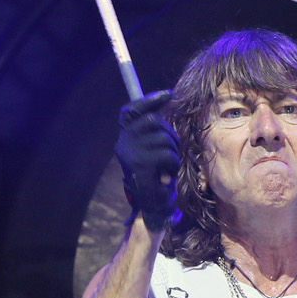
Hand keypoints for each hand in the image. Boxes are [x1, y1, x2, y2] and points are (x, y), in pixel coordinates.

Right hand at [116, 91, 179, 228]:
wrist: (151, 203)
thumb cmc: (156, 173)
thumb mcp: (152, 147)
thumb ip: (154, 128)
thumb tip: (165, 97)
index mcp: (125, 137)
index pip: (131, 110)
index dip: (149, 100)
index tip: (168, 94)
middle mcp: (123, 143)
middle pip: (153, 121)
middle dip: (169, 134)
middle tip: (171, 149)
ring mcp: (130, 155)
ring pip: (164, 139)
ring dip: (173, 152)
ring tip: (167, 166)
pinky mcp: (141, 167)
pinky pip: (166, 155)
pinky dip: (173, 165)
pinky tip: (167, 175)